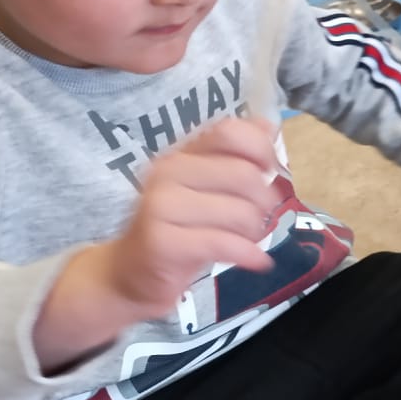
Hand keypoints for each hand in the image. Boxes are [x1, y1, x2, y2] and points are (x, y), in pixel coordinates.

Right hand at [69, 119, 280, 337]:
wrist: (131, 273)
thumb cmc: (178, 228)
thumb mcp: (207, 189)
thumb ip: (236, 157)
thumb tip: (269, 126)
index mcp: (181, 153)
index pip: (230, 132)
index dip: (261, 149)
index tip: (269, 172)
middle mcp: (167, 172)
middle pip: (244, 174)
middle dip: (265, 200)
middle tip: (261, 216)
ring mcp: (161, 206)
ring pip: (240, 212)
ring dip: (255, 231)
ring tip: (248, 239)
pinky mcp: (162, 242)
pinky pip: (225, 244)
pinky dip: (250, 254)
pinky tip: (257, 260)